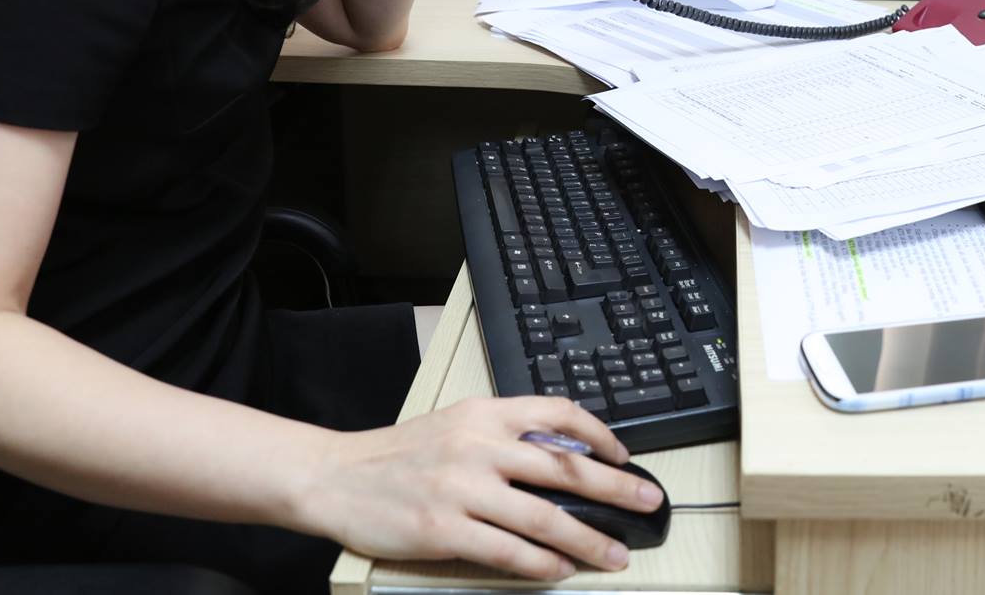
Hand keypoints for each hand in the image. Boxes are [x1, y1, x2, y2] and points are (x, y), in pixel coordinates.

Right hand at [298, 396, 661, 581]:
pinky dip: (541, 564)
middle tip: (648, 502)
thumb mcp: (456, 424)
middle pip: (564, 467)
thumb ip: (504, 434)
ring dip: (587, 539)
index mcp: (485, 413)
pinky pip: (507, 551)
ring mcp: (462, 489)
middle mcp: (478, 446)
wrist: (337, 477)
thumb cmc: (399, 454)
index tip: (624, 455)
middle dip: (615, 488)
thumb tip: (565, 457)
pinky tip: (560, 571)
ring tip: (613, 553)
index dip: (600, 433)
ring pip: (543, 517)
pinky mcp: (444, 530)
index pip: (558, 412)